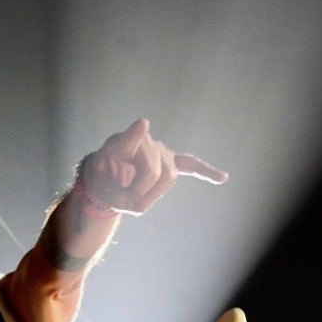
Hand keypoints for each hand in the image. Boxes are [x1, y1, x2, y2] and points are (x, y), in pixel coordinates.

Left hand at [80, 118, 227, 215]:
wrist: (103, 175)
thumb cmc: (101, 180)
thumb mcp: (98, 186)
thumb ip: (116, 189)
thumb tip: (139, 193)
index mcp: (121, 145)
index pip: (131, 140)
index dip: (136, 135)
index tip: (143, 124)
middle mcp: (144, 142)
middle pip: (156, 172)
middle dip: (141, 191)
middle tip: (123, 196)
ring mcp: (160, 151)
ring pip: (169, 176)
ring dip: (152, 192)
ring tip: (135, 192)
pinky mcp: (170, 160)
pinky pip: (189, 164)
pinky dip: (205, 171)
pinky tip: (222, 177)